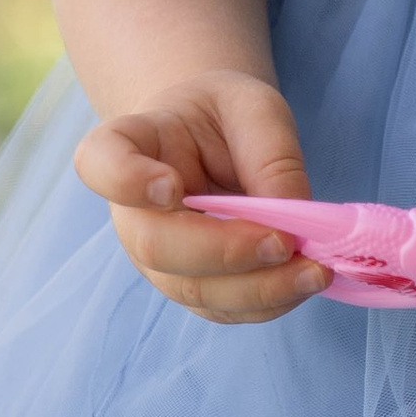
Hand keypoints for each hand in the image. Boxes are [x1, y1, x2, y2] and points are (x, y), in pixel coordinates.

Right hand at [73, 73, 331, 322]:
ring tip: (315, 270)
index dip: (125, 180)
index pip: (100, 162)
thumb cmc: (226, 118)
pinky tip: (306, 280)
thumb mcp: (256, 109)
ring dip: (257, 288)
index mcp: (132, 143)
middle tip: (284, 242)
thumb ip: (271, 154)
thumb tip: (292, 218)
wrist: (214, 140)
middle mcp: (132, 210)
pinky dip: (268, 302)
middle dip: (223, 252)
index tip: (169, 184)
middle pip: (154, 244)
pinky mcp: (192, 285)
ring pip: (191, 289)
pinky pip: (223, 307)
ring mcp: (157, 256)